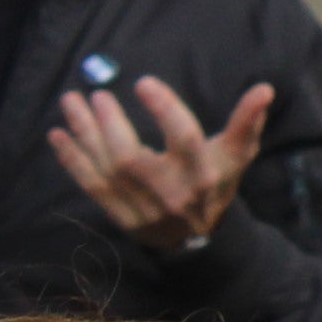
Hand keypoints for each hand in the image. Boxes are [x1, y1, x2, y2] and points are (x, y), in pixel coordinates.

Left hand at [50, 75, 274, 251]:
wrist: (197, 239)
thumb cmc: (217, 183)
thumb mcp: (236, 155)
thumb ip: (247, 122)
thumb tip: (264, 89)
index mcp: (203, 173)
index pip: (183, 138)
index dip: (165, 110)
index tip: (143, 82)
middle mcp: (171, 192)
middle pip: (132, 158)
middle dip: (110, 124)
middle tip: (98, 94)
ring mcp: (142, 207)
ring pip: (106, 169)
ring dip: (84, 134)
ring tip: (70, 100)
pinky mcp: (120, 216)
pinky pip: (90, 186)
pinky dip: (71, 160)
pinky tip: (58, 134)